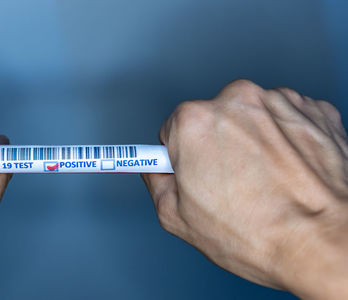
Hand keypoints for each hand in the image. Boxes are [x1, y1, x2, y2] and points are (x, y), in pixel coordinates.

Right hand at [143, 80, 347, 298]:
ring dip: (254, 143)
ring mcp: (279, 101)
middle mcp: (236, 99)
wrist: (329, 243)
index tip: (193, 169)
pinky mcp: (314, 109)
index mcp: (195, 121)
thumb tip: (156, 168)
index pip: (172, 131)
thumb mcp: (178, 219)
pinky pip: (286, 121)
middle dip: (217, 148)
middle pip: (213, 121)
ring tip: (267, 182)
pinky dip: (286, 141)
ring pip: (252, 120)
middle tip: (233, 186)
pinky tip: (290, 172)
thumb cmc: (259, 234)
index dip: (182, 157)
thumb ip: (156, 182)